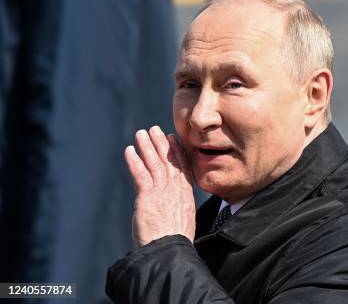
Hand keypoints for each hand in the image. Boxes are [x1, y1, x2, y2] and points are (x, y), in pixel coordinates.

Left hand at [125, 126, 195, 247]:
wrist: (169, 251)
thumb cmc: (174, 241)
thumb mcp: (181, 220)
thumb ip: (175, 206)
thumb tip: (167, 204)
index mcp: (186, 195)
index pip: (183, 166)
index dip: (177, 151)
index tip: (172, 138)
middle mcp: (176, 190)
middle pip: (169, 160)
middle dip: (161, 143)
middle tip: (155, 129)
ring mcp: (162, 191)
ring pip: (155, 163)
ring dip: (147, 146)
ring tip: (140, 134)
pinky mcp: (148, 196)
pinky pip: (140, 173)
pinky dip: (134, 160)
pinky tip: (129, 150)